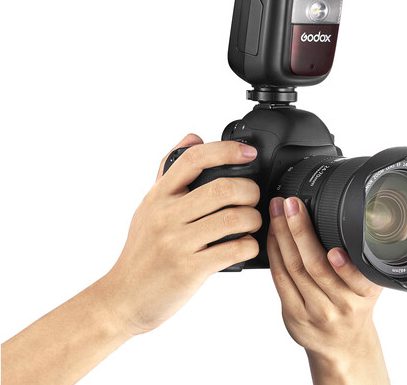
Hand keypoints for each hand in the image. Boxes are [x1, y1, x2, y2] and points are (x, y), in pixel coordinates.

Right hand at [99, 133, 261, 334]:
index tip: (248, 153)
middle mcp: (166, 215)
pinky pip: (233, 249)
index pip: (193, 158)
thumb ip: (170, 171)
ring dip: (253, 218)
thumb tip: (193, 137)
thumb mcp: (149, 206)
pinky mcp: (189, 269)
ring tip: (253, 222)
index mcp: (159, 195)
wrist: (122, 299)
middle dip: (250, 190)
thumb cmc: (141, 252)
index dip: (226, 150)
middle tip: (254, 197)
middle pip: (222, 188)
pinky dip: (249, 245)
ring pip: (233, 217)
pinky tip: (247, 245)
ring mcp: (177, 242)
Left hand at [267, 196, 389, 384]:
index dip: (343, 265)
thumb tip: (342, 215)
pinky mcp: (293, 315)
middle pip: (315, 267)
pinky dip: (274, 253)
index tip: (334, 247)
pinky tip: (273, 234)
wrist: (344, 344)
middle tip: (292, 204)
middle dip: (300, 231)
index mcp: (364, 294)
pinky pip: (280, 279)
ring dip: (282, 236)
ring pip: (293, 269)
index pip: (352, 277)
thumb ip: (359, 258)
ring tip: (278, 211)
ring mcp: (315, 313)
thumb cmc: (355, 304)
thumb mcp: (369, 284)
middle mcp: (340, 306)